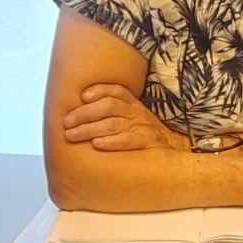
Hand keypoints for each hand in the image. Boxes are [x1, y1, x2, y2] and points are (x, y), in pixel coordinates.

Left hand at [64, 84, 181, 151]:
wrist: (176, 152)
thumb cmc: (146, 136)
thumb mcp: (134, 118)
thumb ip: (113, 113)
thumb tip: (80, 116)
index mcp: (133, 105)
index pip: (116, 91)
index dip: (99, 91)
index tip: (82, 96)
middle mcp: (137, 113)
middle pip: (109, 106)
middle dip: (84, 113)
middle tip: (67, 123)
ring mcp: (143, 128)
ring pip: (113, 123)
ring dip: (89, 129)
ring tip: (72, 135)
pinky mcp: (147, 143)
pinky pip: (128, 140)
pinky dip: (111, 141)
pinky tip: (96, 144)